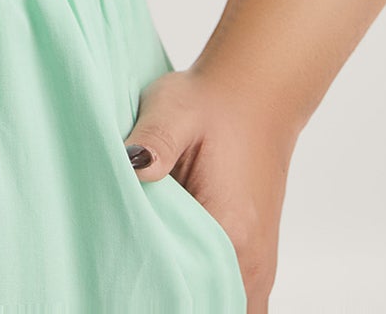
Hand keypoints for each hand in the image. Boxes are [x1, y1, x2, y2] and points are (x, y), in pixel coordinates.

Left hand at [123, 64, 296, 312]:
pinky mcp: (256, 259)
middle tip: (132, 288)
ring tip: (153, 285)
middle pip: (211, 307)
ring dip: (194, 300)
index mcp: (230, 229)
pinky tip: (182, 286)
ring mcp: (259, 265)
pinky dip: (213, 299)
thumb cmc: (211, 102)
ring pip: (226, 307)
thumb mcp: (174, 108)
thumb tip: (133, 167)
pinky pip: (238, 301)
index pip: (192, 295)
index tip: (127, 288)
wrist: (255, 93)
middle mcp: (251, 260)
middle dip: (172, 301)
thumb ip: (154, 141)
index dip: (158, 296)